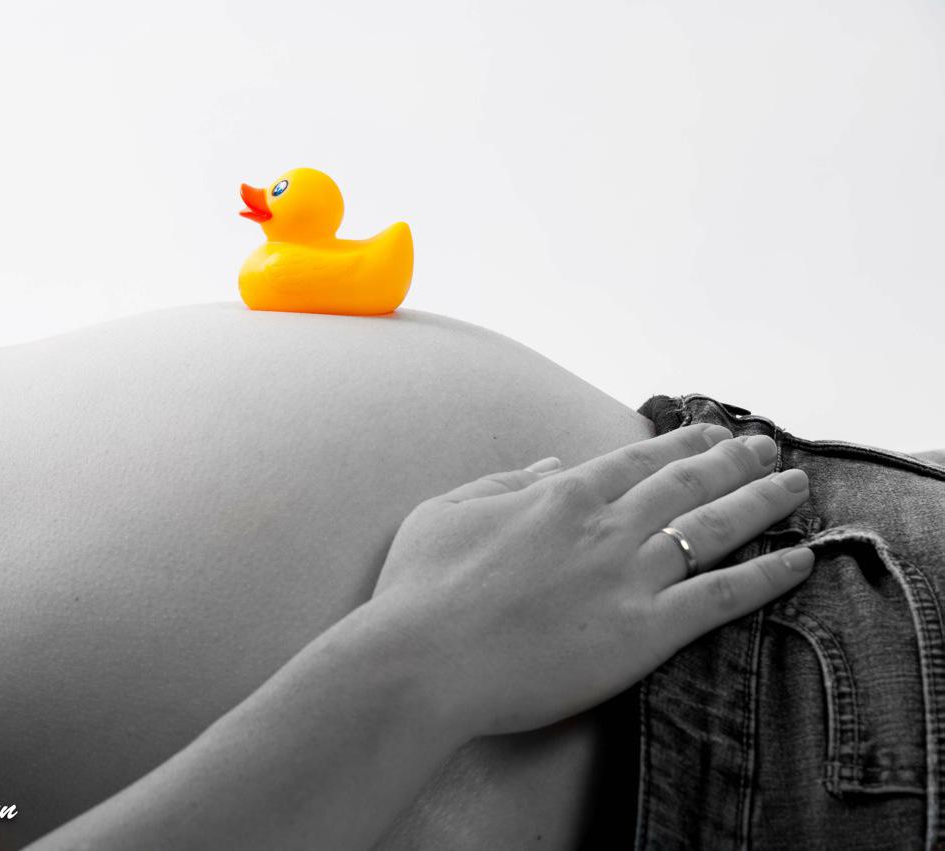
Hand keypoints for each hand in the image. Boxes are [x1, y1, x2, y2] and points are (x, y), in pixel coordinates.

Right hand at [370, 424, 813, 738]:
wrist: (424, 660)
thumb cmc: (420, 588)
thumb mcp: (445, 510)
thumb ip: (504, 482)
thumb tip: (552, 466)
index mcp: (559, 495)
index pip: (636, 460)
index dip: (680, 443)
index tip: (710, 434)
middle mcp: (606, 526)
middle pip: (687, 482)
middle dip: (733, 461)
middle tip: (766, 449)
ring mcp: (630, 577)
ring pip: (714, 527)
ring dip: (760, 502)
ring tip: (795, 486)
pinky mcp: (645, 632)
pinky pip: (722, 597)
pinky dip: (766, 576)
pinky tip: (799, 559)